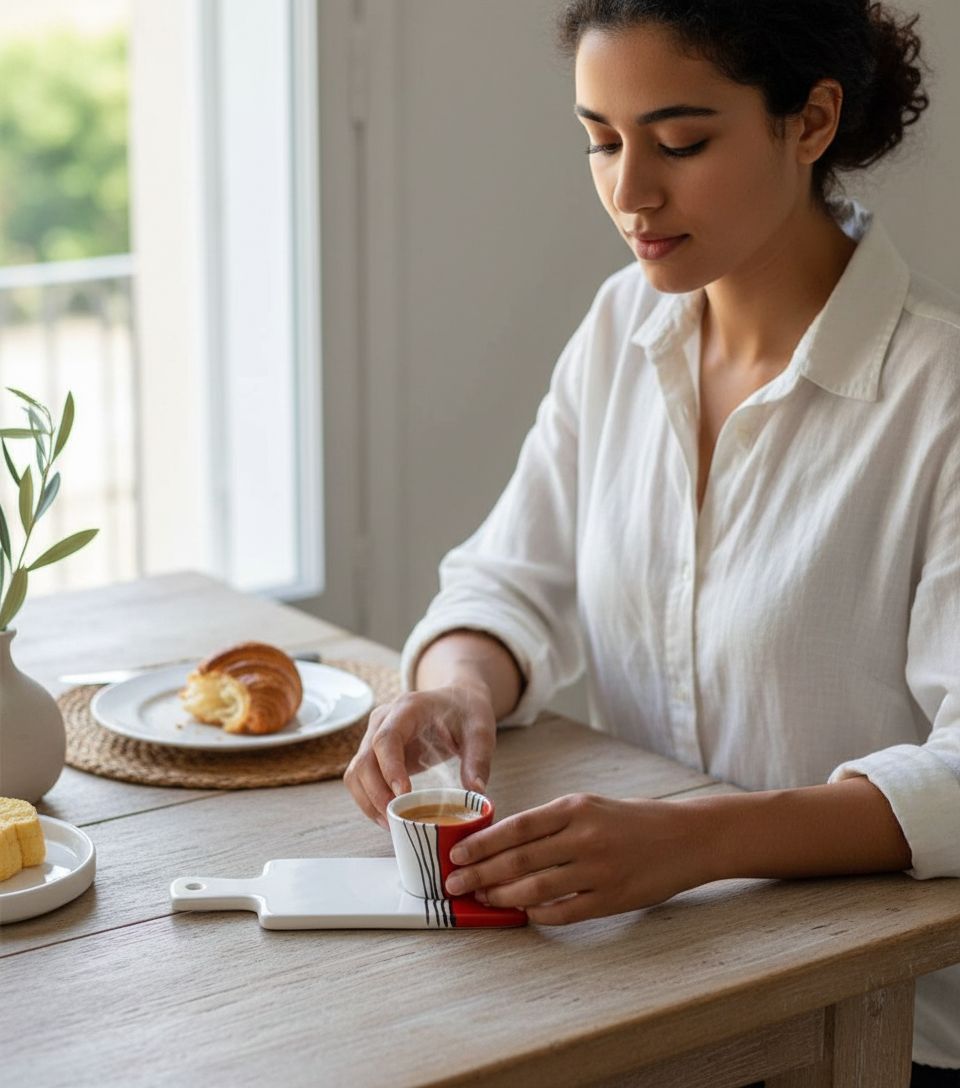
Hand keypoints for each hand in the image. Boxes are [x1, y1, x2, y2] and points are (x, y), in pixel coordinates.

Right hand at [343, 683, 496, 827]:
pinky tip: (387, 816)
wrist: (457, 699)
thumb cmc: (467, 711)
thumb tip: (476, 791)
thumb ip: (478, 759)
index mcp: (408, 709)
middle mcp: (383, 720)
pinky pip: (360, 779)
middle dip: (376, 793)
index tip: (403, 794)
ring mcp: (374, 735)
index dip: (390, 768)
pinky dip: (368, 800)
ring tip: (391, 824)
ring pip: (356, 772)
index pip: (386, 738)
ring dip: (368, 801)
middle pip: (364, 759)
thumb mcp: (481, 730)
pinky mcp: (375, 753)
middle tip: (397, 818)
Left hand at [442, 793, 711, 923]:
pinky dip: (537, 915)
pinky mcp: (612, 898)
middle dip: (480, 874)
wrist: (687, 837)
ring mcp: (598, 870)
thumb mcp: (590, 807)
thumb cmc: (632, 820)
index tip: (456, 855)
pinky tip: (522, 914)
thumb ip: (551, 823)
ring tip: (481, 900)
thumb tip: (501, 843)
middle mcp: (584, 837)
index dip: (481, 843)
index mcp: (575, 808)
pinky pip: (564, 912)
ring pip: (536, 888)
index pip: (516, 827)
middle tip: (454, 885)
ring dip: (502, 897)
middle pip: (518, 859)